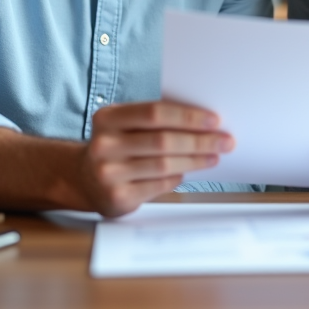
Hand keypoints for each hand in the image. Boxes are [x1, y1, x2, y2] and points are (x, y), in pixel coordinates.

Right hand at [81, 101, 233, 216]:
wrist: (84, 179)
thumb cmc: (116, 146)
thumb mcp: (124, 124)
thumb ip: (154, 119)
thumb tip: (203, 120)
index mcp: (107, 118)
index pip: (155, 112)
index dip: (188, 116)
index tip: (215, 120)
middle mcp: (104, 144)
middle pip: (163, 140)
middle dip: (200, 141)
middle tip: (224, 141)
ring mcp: (109, 173)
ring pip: (164, 165)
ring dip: (195, 160)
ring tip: (214, 157)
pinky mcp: (118, 197)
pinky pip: (159, 185)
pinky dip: (177, 177)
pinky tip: (187, 172)